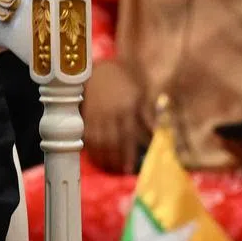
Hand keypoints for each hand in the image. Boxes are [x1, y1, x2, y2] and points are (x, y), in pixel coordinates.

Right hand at [83, 59, 149, 173]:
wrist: (97, 69)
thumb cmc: (124, 80)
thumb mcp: (140, 94)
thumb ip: (147, 116)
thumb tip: (157, 135)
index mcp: (126, 107)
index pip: (128, 136)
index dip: (129, 154)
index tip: (131, 168)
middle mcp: (110, 114)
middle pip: (112, 143)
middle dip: (116, 160)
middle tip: (121, 171)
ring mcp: (95, 116)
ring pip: (98, 142)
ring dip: (103, 158)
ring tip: (109, 168)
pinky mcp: (84, 117)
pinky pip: (87, 137)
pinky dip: (91, 149)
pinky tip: (96, 157)